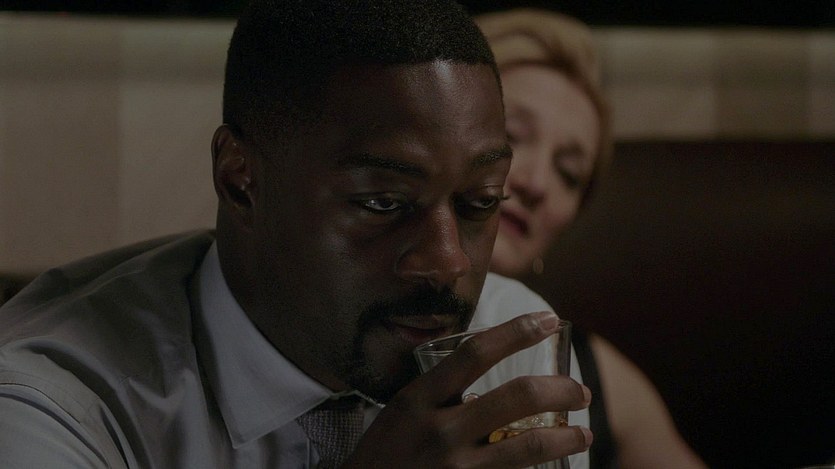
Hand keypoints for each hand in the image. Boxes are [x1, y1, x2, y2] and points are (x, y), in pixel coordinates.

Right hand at [344, 311, 592, 468]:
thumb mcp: (400, 413)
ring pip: (530, 445)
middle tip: (579, 391)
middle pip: (517, 396)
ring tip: (583, 433)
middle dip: (560, 389)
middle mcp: (440, 429)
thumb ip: (439, 396)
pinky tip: (557, 464)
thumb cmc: (383, 455)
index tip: (547, 320)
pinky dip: (542, 466)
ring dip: (566, 436)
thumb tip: (487, 385)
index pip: (475, 353)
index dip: (516, 332)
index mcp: (418, 398)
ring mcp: (456, 467)